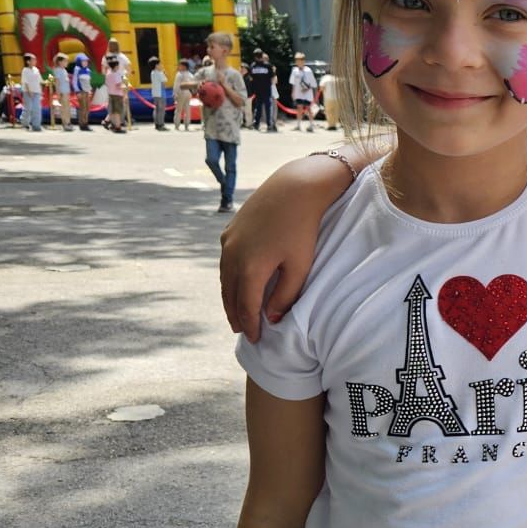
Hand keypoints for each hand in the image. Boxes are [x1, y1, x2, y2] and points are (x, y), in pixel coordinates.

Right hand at [220, 161, 339, 338]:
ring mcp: (228, 242)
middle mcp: (233, 256)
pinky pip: (226, 261)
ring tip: (235, 312)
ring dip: (229, 297)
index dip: (250, 325)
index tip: (255, 340)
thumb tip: (270, 318)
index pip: (245, 306)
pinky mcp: (230, 230)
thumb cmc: (302, 228)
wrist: (293, 188)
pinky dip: (229, 278)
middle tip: (241, 331)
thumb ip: (286, 296)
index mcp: (250, 268)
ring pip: (224, 278)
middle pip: (230, 295)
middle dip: (235, 315)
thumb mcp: (299, 266)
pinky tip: (236, 282)